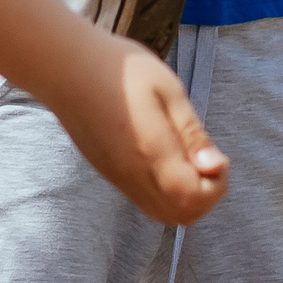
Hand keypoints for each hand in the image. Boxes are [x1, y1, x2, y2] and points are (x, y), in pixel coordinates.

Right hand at [41, 34, 230, 225]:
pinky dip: (165, 191)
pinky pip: (144, 199)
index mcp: (151, 151)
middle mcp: (132, 174)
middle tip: (205, 158)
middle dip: (205, 195)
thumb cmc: (120, 69)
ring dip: (185, 195)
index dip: (216, 183)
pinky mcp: (108, 173)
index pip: (193, 198)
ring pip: (161, 212)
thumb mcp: (168, 90)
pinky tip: (165, 156)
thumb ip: (192, 133)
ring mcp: (117, 177)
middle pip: (180, 216)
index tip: (216, 155)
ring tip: (186, 155)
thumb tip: (215, 166)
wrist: (66, 67)